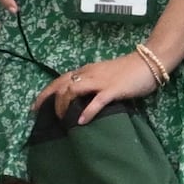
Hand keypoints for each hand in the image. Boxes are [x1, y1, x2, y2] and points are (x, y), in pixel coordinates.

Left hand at [33, 49, 160, 126]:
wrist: (148, 62)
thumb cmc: (129, 71)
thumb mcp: (105, 76)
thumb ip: (93, 86)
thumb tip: (80, 102)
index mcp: (87, 71)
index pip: (60, 80)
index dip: (46, 93)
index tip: (35, 106)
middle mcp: (89, 74)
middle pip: (61, 84)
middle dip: (47, 99)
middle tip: (40, 114)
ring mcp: (101, 81)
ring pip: (73, 89)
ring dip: (64, 105)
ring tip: (63, 120)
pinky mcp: (113, 89)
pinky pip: (97, 100)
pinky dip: (87, 111)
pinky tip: (82, 121)